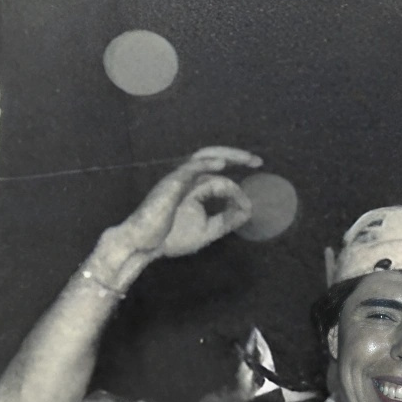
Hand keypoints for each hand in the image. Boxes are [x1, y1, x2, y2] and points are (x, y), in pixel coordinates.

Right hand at [96, 146, 261, 274]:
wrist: (143, 245)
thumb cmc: (170, 237)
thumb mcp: (207, 230)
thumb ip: (227, 219)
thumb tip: (249, 210)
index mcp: (194, 188)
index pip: (219, 178)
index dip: (238, 185)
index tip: (251, 201)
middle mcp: (187, 179)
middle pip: (213, 158)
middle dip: (236, 157)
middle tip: (257, 162)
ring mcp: (179, 179)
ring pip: (205, 160)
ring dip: (226, 156)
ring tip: (246, 159)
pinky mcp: (171, 183)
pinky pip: (190, 168)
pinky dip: (206, 164)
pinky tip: (222, 165)